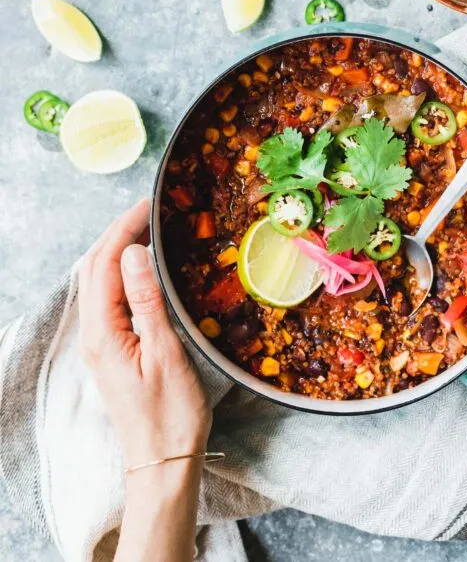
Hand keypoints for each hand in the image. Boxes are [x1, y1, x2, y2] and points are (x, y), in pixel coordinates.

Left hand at [78, 198, 211, 468]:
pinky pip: (110, 299)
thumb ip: (147, 300)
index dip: (122, 229)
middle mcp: (94, 335)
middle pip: (95, 270)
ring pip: (100, 283)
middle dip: (118, 233)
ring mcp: (101, 344)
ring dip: (118, 250)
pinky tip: (142, 267)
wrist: (163, 462)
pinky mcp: (113, 350)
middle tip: (150, 209)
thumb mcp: (166, 353)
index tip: (148, 205)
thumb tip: (134, 251)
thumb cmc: (170, 414)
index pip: (103, 265)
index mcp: (103, 334)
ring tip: (147, 227)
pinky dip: (123, 273)